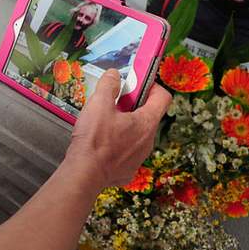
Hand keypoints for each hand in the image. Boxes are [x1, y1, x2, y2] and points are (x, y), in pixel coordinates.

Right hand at [65, 69, 170, 189]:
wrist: (85, 174)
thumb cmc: (94, 141)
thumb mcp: (99, 103)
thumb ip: (108, 85)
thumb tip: (114, 75)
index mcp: (146, 122)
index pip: (163, 97)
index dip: (151, 86)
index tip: (136, 84)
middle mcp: (147, 141)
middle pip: (147, 115)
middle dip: (131, 106)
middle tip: (113, 103)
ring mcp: (139, 157)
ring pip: (136, 134)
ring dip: (123, 125)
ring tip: (103, 124)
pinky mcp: (127, 169)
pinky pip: (126, 151)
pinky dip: (116, 144)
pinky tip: (101, 143)